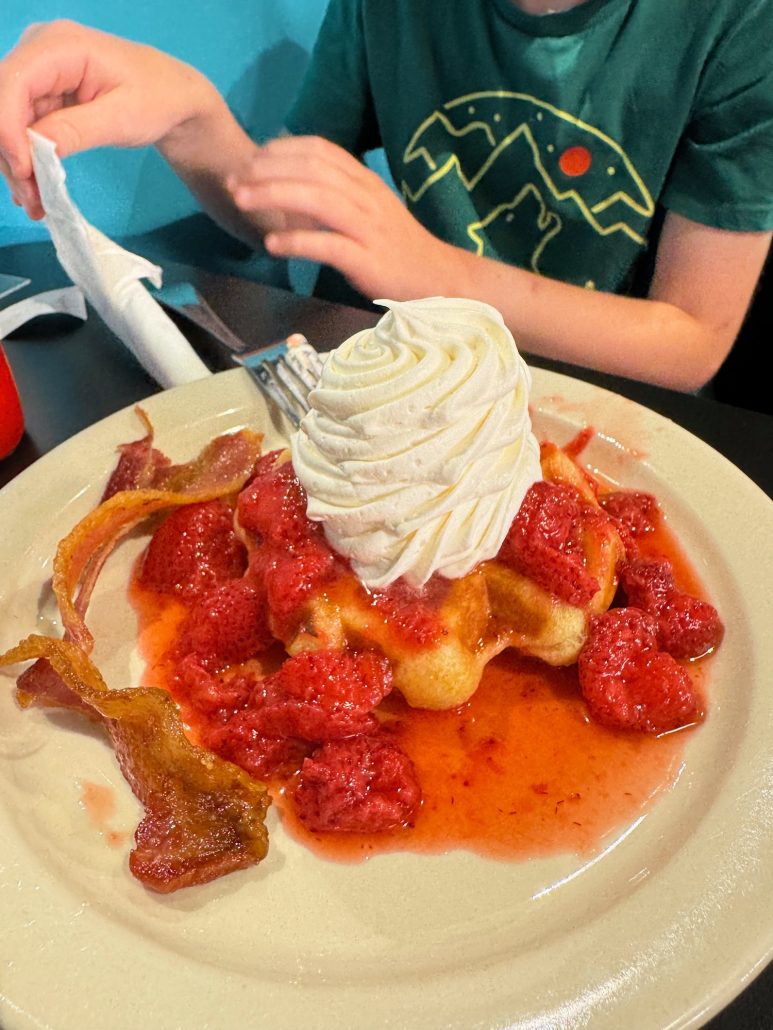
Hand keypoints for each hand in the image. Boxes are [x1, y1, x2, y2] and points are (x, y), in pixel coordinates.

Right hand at [0, 19, 216, 218]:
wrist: (172, 95)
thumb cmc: (157, 98)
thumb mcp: (123, 117)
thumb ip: (78, 129)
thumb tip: (37, 148)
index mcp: (60, 46)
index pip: (14, 83)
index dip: (8, 128)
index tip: (24, 170)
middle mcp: (39, 52)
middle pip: (3, 105)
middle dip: (12, 154)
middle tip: (32, 199)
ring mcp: (38, 74)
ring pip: (8, 122)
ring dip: (17, 165)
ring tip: (37, 204)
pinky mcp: (42, 95)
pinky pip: (22, 129)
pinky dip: (27, 161)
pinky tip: (36, 190)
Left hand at [227, 135, 463, 299]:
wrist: (437, 278)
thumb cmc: (396, 247)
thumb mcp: (368, 210)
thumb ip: (334, 195)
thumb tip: (289, 188)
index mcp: (364, 181)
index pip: (319, 150)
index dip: (280, 150)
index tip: (251, 159)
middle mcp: (366, 197)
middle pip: (312, 169)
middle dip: (267, 170)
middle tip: (234, 180)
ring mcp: (368, 228)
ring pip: (317, 199)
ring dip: (274, 196)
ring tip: (243, 201)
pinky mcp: (367, 259)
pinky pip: (328, 245)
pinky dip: (297, 243)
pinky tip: (272, 245)